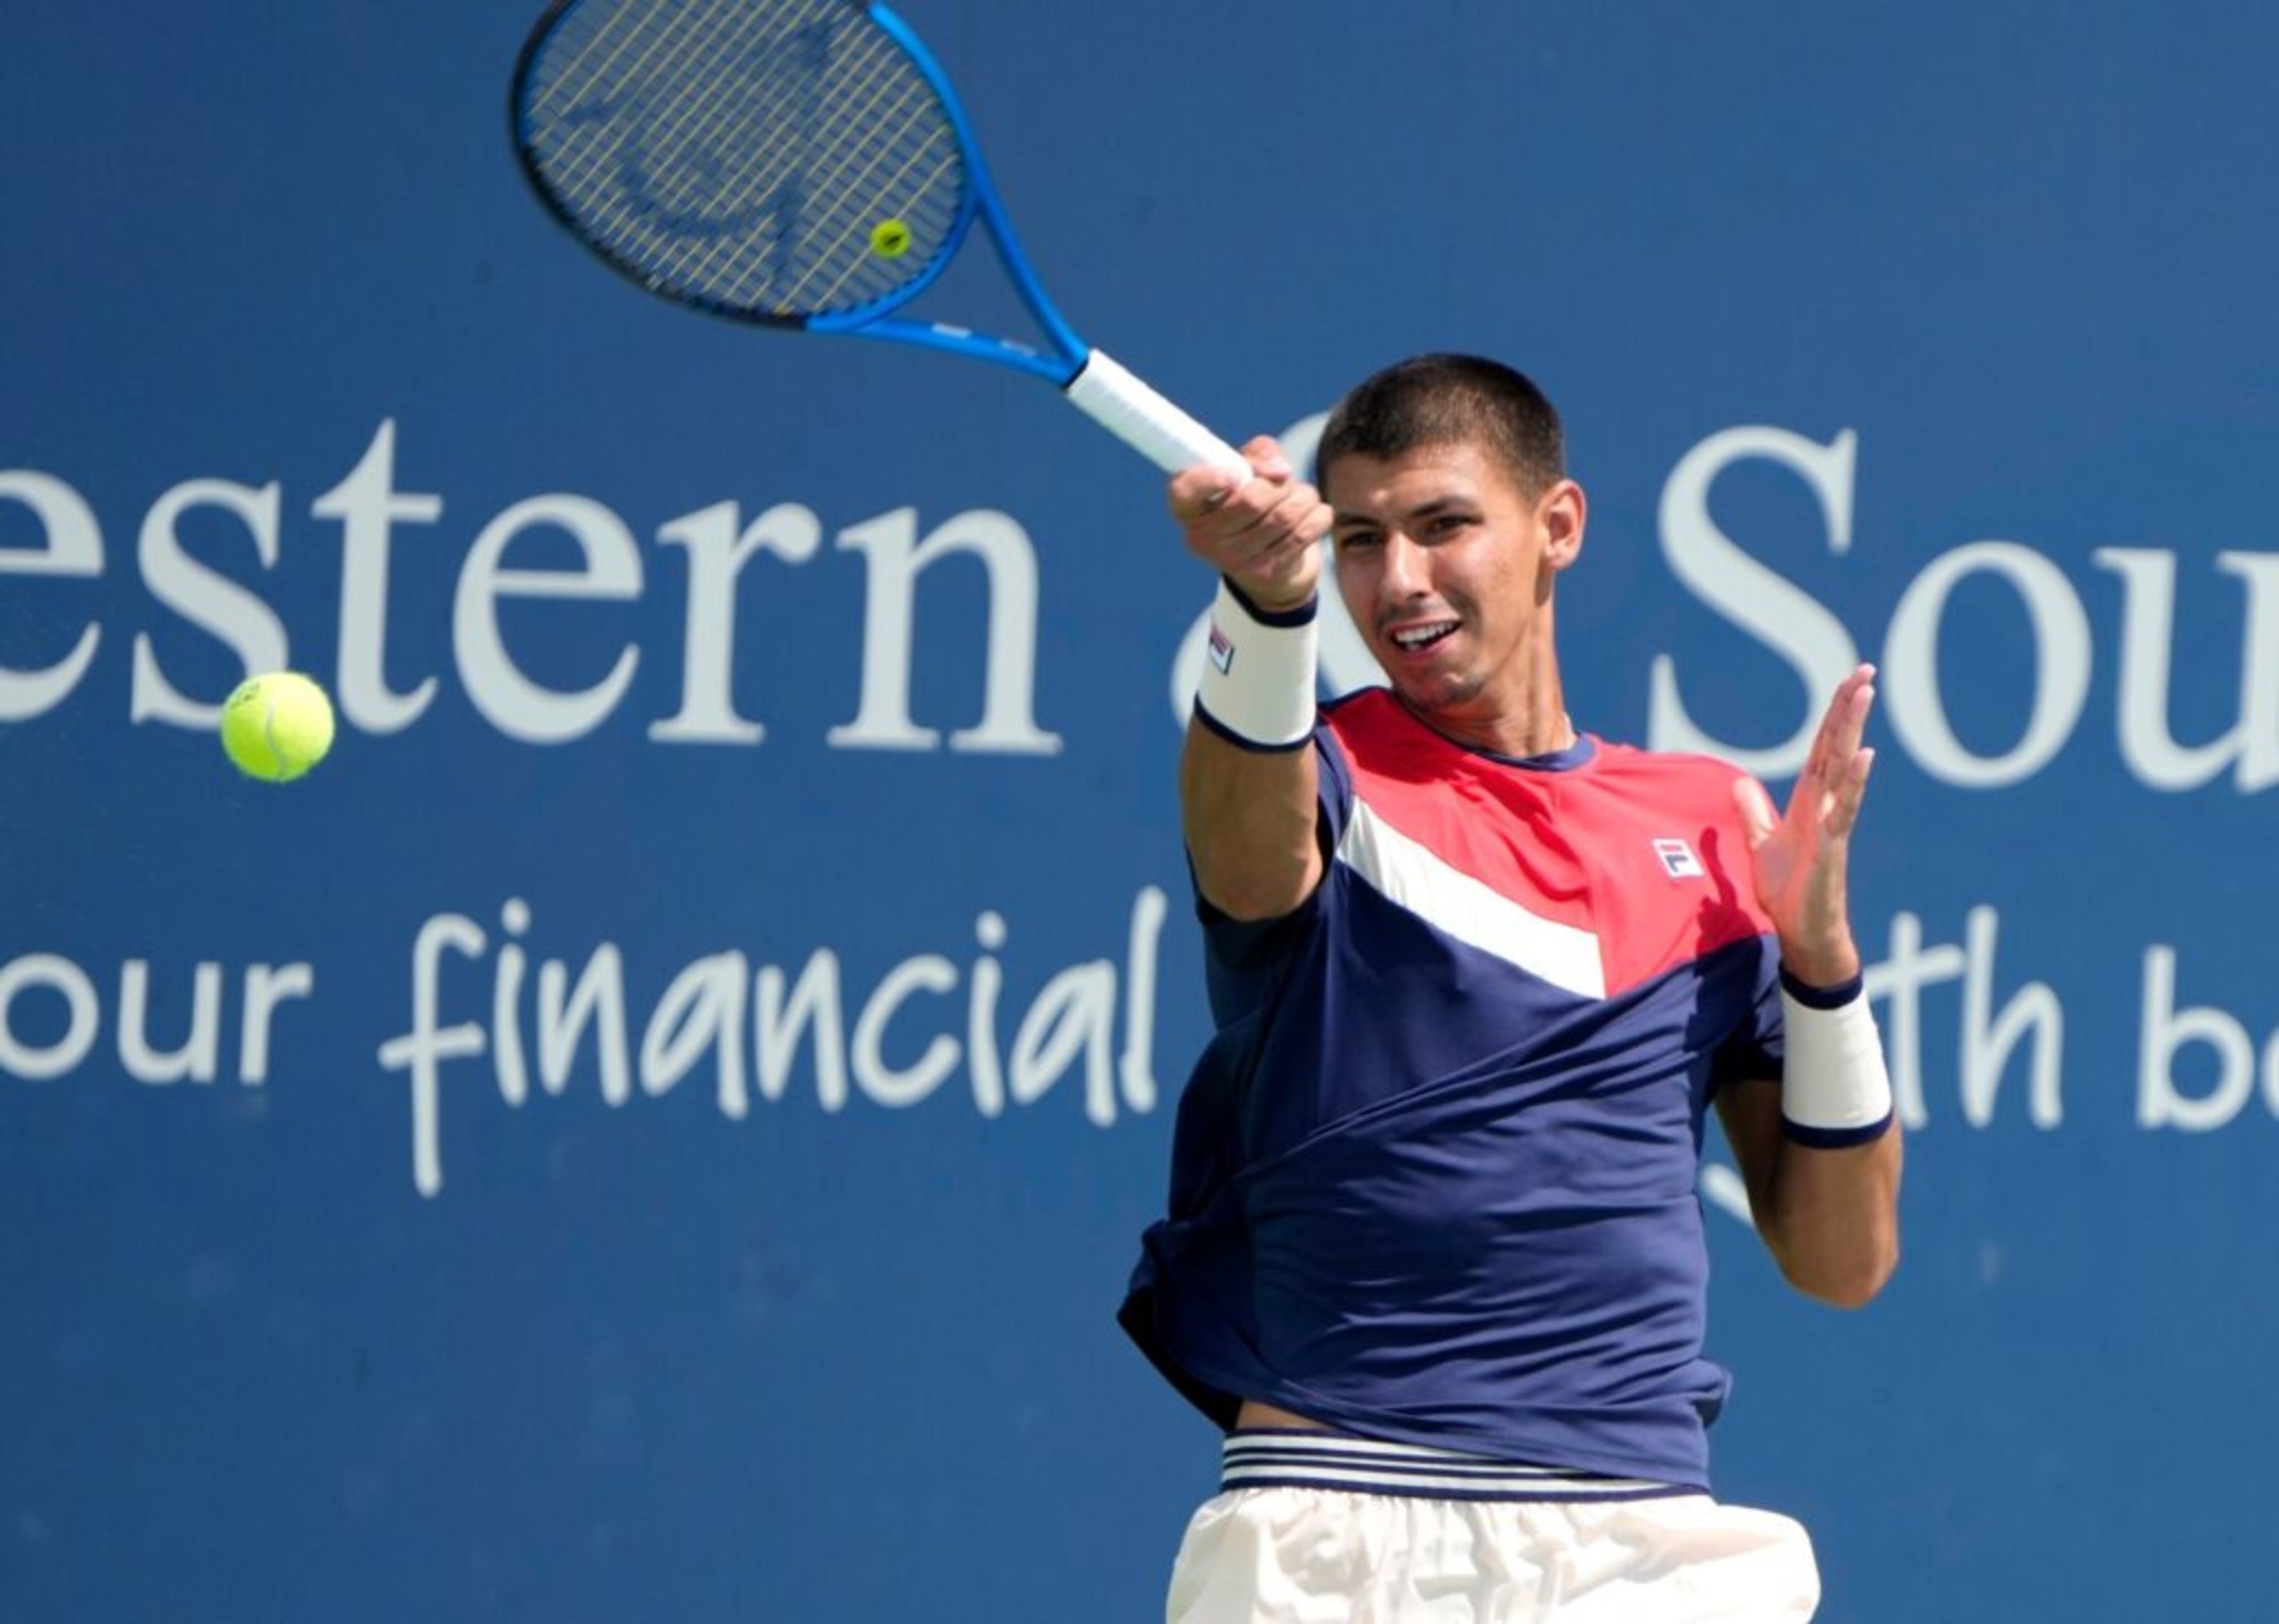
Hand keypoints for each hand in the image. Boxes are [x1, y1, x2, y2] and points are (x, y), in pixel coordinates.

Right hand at [1168, 435, 1330, 611]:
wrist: (1269, 564)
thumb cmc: (1252, 503)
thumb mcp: (1247, 470)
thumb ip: (1259, 455)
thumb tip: (1280, 471)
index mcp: (1188, 508)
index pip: (1185, 490)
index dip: (1211, 478)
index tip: (1235, 475)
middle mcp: (1203, 538)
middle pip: (1252, 500)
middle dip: (1279, 484)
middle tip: (1283, 483)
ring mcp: (1233, 560)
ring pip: (1284, 515)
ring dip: (1303, 497)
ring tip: (1302, 497)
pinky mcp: (1266, 573)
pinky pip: (1305, 533)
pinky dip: (1318, 515)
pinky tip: (1313, 513)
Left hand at [1732, 664, 1877, 986]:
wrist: (1800, 931)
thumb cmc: (1789, 890)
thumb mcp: (1761, 843)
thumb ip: (1752, 812)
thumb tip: (1738, 782)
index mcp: (1810, 801)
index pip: (1822, 748)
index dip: (1832, 715)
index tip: (1847, 681)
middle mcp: (1826, 805)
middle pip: (1837, 747)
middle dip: (1848, 709)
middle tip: (1865, 670)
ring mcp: (1833, 823)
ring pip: (1844, 768)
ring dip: (1853, 730)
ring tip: (1865, 694)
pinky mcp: (1832, 846)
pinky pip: (1845, 809)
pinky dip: (1855, 782)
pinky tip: (1865, 756)